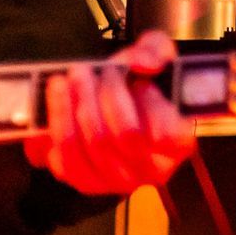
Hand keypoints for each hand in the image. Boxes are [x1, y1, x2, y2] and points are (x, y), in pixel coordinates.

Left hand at [23, 32, 196, 194]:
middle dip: (96, 97)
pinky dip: (56, 128)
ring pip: (86, 148)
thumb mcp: (157, 54)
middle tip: (83, 70)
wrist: (120, 99)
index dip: (145, 103)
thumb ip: (155, 51)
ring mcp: (118, 182)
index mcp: (179, 143)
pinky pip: (63, 160)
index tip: (132, 76)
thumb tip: (142, 63)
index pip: (162, 133)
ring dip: (69, 109)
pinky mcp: (86, 183)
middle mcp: (151, 171)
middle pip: (118, 137)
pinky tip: (57, 102)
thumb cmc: (143, 79)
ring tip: (65, 80)